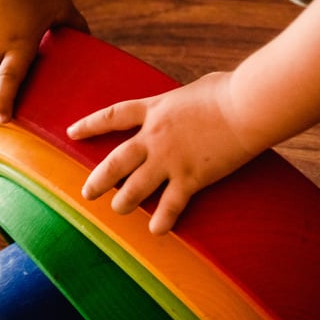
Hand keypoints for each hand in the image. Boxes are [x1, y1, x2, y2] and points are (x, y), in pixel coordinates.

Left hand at [66, 72, 258, 234]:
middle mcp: (154, 137)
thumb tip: (192, 98)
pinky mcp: (190, 177)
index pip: (112, 116)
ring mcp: (170, 159)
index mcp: (154, 109)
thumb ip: (185, 101)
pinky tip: (155, 231)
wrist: (248, 106)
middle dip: (99, 179)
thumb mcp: (196, 88)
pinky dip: (162, 220)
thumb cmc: (230, 90)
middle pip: (115, 161)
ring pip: (135, 188)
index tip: (71, 132)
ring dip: (124, 202)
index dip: (90, 125)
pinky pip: (170, 205)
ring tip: (118, 209)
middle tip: (87, 192)